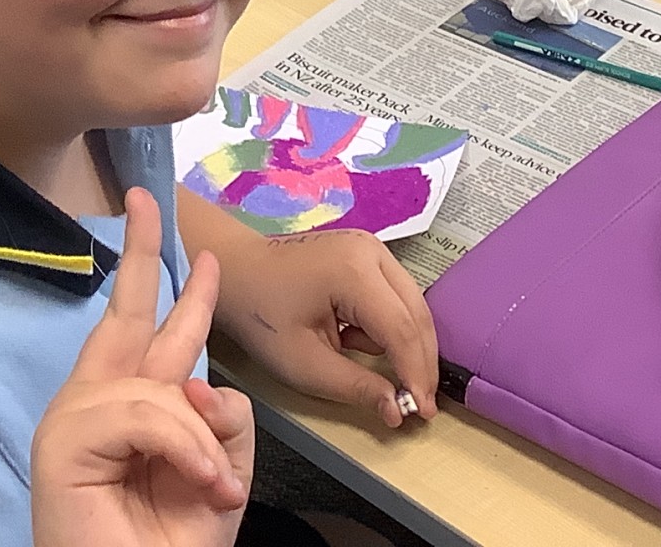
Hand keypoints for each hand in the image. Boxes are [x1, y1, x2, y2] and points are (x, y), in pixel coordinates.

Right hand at [31, 189, 252, 546]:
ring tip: (218, 488)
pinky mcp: (61, 441)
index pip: (146, 324)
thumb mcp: (221, 470)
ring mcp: (72, 415)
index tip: (176, 228)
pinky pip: (145, 413)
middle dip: (141, 249)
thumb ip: (222, 416)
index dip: (162, 274)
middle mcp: (96, 396)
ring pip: (160, 384)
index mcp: (130, 402)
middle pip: (124, 310)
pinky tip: (203, 484)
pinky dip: (185, 450)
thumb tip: (196, 383)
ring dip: (202, 439)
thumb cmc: (174, 544)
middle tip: (143, 197)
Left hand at [213, 224, 437, 430]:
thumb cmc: (262, 316)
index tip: (422, 413)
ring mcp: (371, 247)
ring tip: (392, 379)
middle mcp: (371, 250)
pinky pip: (395, 295)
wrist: (237, 272)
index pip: (401, 329)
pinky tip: (363, 344)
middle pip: (416, 312)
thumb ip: (356, 387)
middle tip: (421, 405)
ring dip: (408, 344)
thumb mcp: (304, 363)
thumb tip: (398, 410)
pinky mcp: (366, 253)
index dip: (415, 374)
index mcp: (353, 271)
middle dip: (421, 361)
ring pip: (411, 303)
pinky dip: (392, 326)